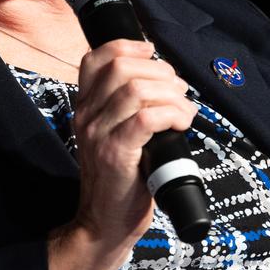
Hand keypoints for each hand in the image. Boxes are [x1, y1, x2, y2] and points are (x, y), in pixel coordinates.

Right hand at [68, 38, 197, 247]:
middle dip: (159, 71)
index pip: (95, 59)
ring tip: (184, 110)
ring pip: (136, 91)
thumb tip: (165, 81)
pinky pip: (146, 118)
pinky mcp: (116, 154)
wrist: (104, 223)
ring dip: (170, 94)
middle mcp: (86, 116)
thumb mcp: (114, 135)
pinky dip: (171, 114)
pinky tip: (181, 124)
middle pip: (121, 68)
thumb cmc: (120, 179)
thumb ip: (127, 107)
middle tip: (178, 90)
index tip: (152, 53)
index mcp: (85, 107)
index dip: (127, 46)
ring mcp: (99, 135)